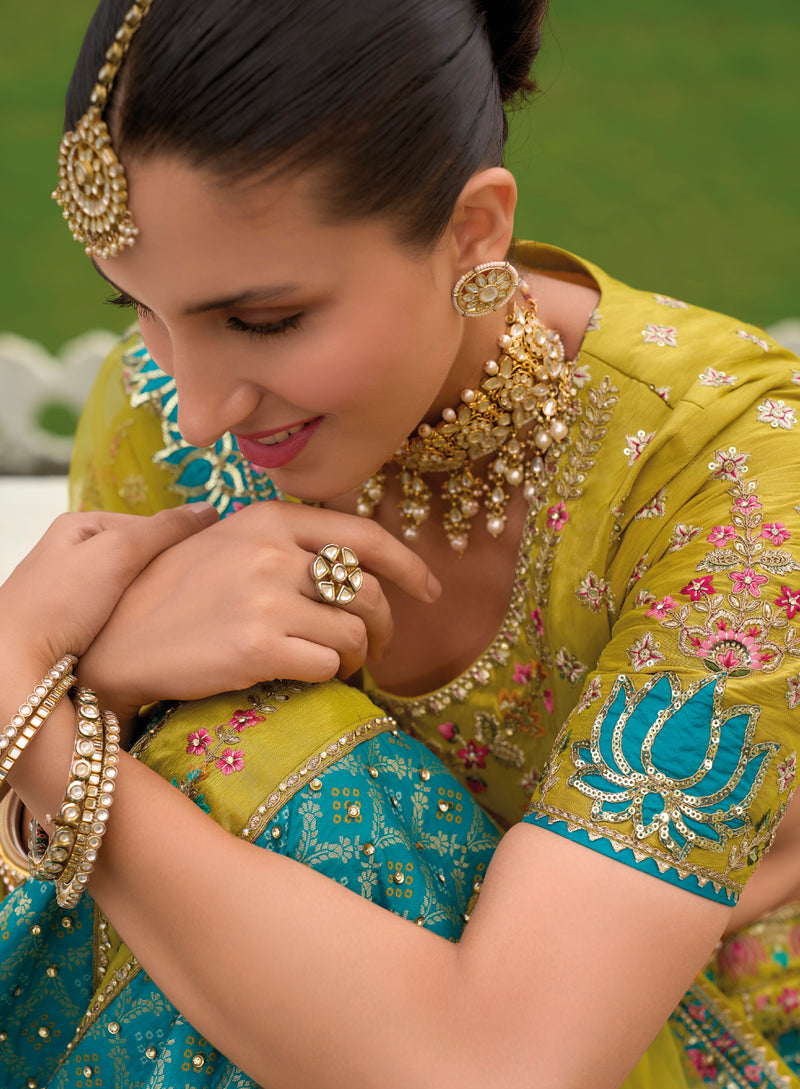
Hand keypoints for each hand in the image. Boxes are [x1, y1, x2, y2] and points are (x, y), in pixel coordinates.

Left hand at [0, 505, 217, 669]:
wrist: (14, 666)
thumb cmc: (57, 603)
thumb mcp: (116, 552)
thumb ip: (163, 529)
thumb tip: (209, 509)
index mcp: (77, 526)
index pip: (145, 523)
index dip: (175, 541)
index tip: (200, 560)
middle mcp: (73, 555)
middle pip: (140, 557)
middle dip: (164, 572)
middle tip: (189, 590)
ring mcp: (74, 593)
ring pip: (133, 590)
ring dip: (152, 602)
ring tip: (171, 615)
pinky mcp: (77, 627)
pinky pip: (121, 616)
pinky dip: (137, 623)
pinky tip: (147, 633)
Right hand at [78, 500, 439, 715]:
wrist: (114, 641)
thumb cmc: (171, 593)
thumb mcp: (222, 540)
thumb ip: (281, 537)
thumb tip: (346, 551)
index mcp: (268, 518)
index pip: (364, 535)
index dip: (409, 564)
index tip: (429, 590)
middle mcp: (270, 551)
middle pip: (370, 590)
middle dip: (387, 626)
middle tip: (378, 647)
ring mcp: (264, 597)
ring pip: (355, 632)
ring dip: (360, 656)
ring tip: (341, 665)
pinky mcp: (257, 646)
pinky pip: (328, 664)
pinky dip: (332, 675)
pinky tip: (313, 676)